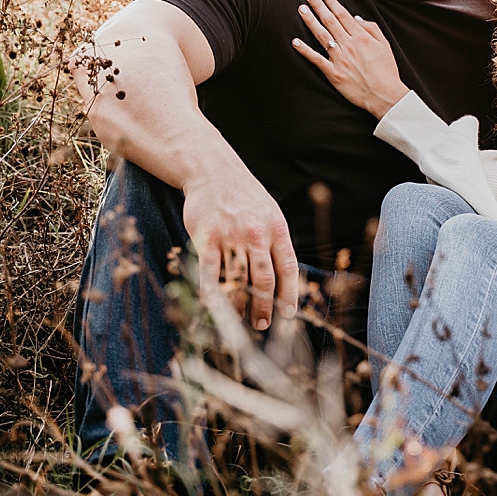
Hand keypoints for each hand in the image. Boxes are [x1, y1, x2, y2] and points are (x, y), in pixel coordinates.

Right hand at [182, 166, 298, 330]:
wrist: (212, 170)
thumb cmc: (244, 197)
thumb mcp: (270, 213)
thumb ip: (276, 243)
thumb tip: (285, 279)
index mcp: (277, 229)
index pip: (288, 269)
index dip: (290, 296)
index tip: (288, 315)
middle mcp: (256, 234)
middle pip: (264, 280)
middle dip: (264, 308)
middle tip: (261, 325)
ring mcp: (231, 236)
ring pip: (237, 280)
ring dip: (239, 305)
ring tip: (239, 319)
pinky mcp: (207, 238)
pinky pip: (211, 273)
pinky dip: (212, 293)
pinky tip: (214, 306)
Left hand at [292, 0, 408, 118]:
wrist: (384, 95)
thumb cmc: (386, 71)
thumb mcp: (385, 45)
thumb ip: (371, 28)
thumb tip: (356, 18)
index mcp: (361, 37)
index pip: (343, 15)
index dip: (332, 3)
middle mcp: (348, 45)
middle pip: (330, 21)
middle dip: (318, 6)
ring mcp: (339, 59)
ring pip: (321, 35)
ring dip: (310, 21)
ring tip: (301, 10)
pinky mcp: (333, 73)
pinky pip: (316, 59)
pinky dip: (305, 50)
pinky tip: (295, 42)